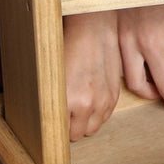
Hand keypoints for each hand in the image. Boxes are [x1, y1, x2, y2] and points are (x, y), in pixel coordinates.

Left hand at [62, 11, 121, 140]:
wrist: (92, 28)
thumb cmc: (68, 46)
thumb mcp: (53, 75)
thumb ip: (52, 101)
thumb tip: (50, 118)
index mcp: (68, 100)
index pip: (60, 133)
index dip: (56, 128)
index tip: (54, 124)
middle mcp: (88, 104)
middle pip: (77, 134)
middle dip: (71, 127)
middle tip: (65, 114)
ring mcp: (103, 100)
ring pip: (93, 128)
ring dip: (85, 122)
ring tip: (78, 107)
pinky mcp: (114, 94)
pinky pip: (105, 117)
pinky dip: (98, 114)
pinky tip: (91, 100)